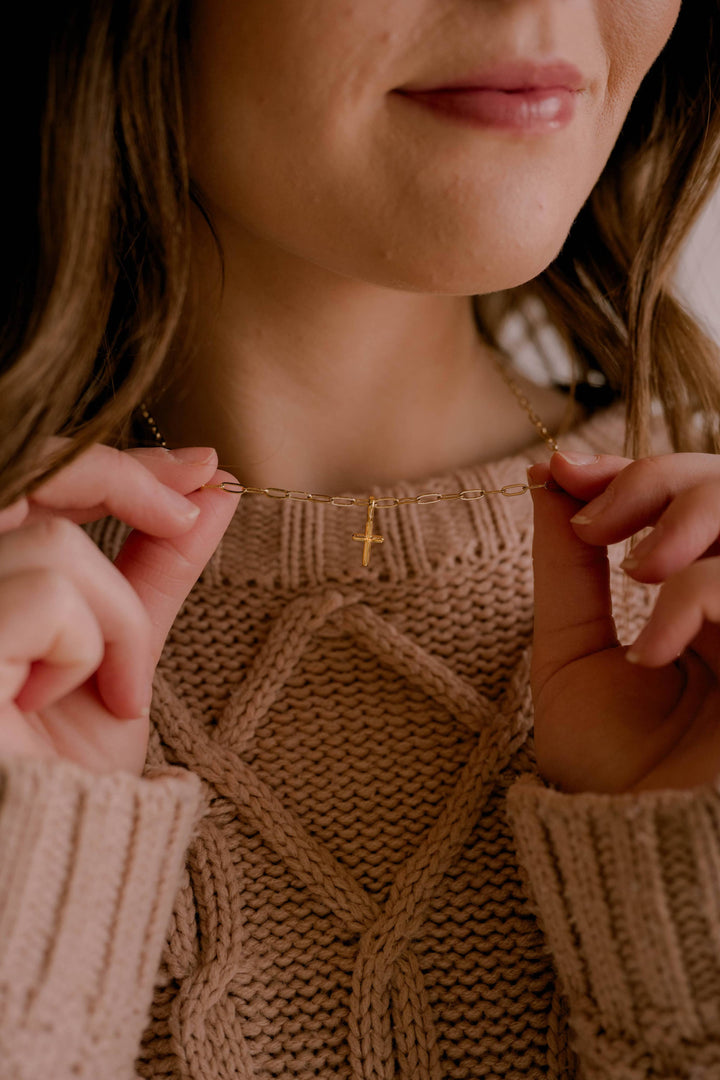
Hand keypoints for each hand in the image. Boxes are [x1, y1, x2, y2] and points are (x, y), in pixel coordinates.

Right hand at [0, 441, 241, 776]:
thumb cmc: (70, 777)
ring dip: (116, 621)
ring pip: (59, 546)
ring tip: (109, 690)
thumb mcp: (123, 653)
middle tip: (194, 506)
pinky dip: (88, 648)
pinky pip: (50, 596)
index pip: (35, 477)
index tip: (203, 471)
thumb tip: (214, 489)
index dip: (116, 462)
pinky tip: (58, 704)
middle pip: (34, 476)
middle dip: (127, 479)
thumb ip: (153, 570)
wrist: (50, 870)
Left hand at [528, 451, 719, 793]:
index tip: (562, 473)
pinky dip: (697, 598)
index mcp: (697, 598)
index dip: (630, 470)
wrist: (627, 852)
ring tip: (633, 571)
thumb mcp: (570, 649)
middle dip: (658, 479)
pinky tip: (652, 650)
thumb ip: (567, 565)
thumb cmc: (605, 766)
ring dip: (685, 520)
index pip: (686, 498)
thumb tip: (544, 478)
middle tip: (594, 521)